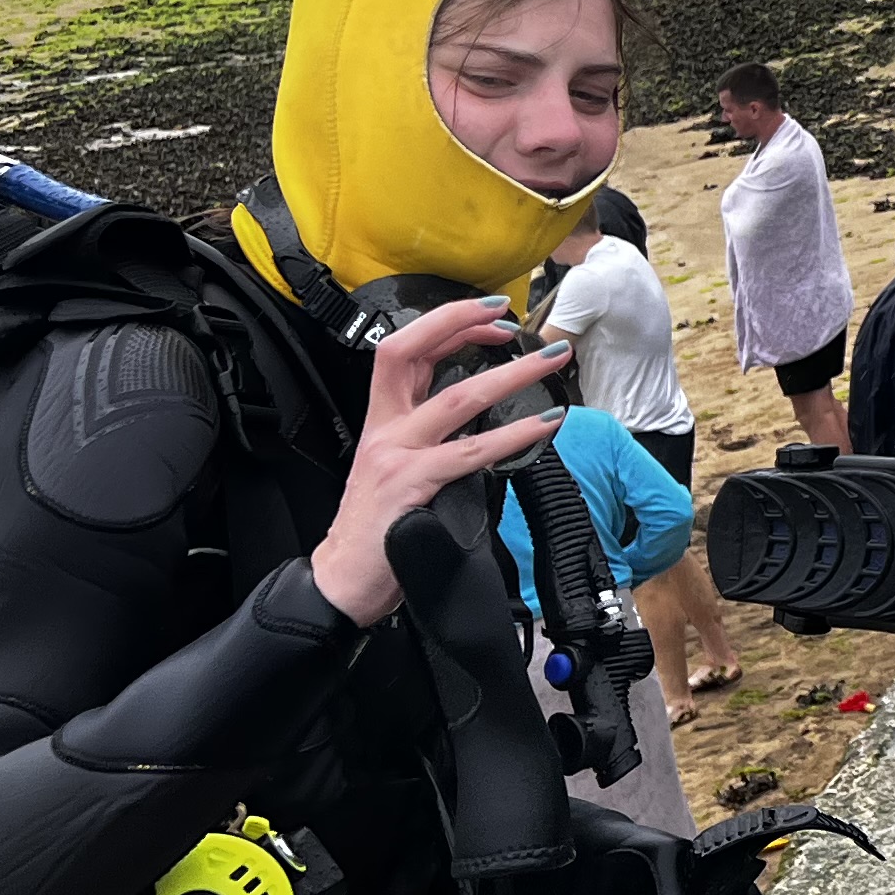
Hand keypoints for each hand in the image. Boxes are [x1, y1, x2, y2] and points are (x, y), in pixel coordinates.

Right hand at [314, 299, 569, 626]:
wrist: (343, 579)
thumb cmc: (379, 527)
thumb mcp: (398, 467)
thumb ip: (430, 435)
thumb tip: (480, 410)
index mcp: (384, 420)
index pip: (408, 351)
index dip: (446, 324)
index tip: (490, 315)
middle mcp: (387, 429)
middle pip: (415, 353)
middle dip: (462, 324)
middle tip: (512, 316)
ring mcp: (397, 455)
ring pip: (458, 397)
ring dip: (512, 374)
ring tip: (551, 361)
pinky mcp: (411, 485)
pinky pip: (471, 452)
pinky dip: (515, 433)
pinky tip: (547, 422)